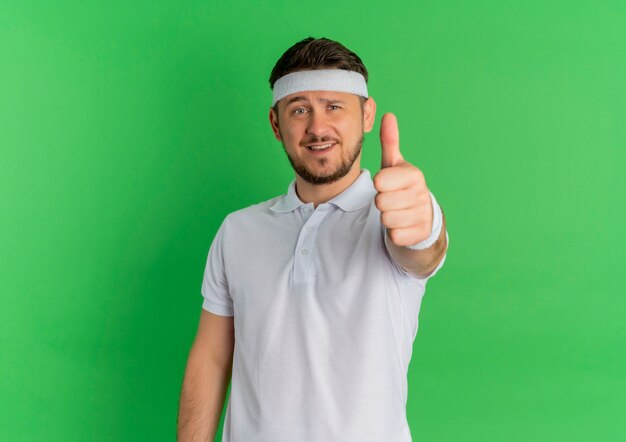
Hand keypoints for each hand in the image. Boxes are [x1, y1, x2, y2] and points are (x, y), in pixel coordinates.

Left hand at [373, 113, 432, 246]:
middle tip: (392, 200)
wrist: (422, 218)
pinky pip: (394, 236)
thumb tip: (388, 114)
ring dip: (387, 218)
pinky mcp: (420, 234)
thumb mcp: (395, 165)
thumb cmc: (402, 188)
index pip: (379, 182)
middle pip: (380, 202)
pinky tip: (402, 225)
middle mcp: (421, 193)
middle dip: (382, 203)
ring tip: (397, 212)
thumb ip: (390, 142)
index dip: (378, 185)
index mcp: (414, 174)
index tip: (387, 185)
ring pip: (386, 220)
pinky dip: (394, 233)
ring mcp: (422, 214)